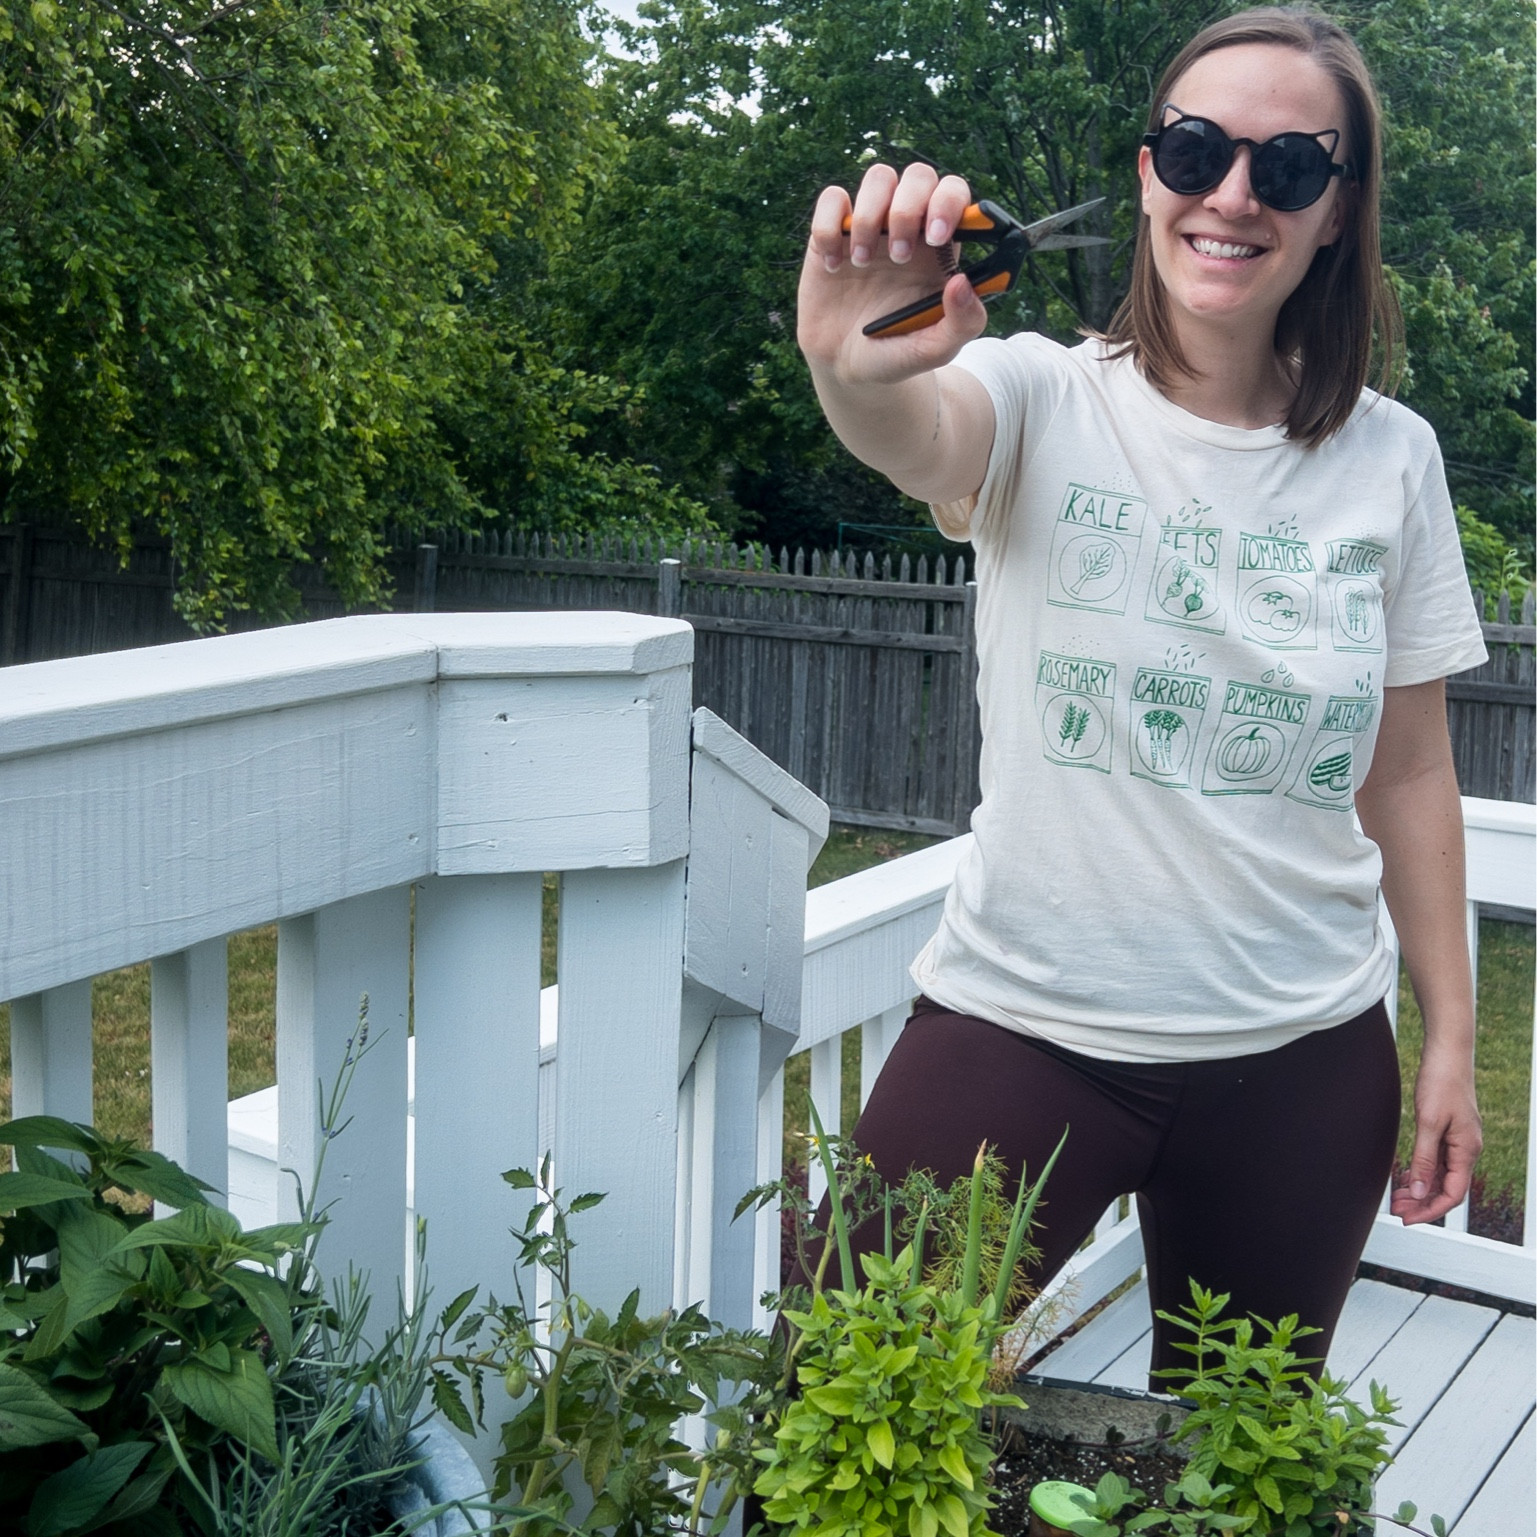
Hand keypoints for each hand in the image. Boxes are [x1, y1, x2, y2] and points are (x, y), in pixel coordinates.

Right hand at [798, 161, 988, 386]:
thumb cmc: (897, 352)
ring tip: (863, 264)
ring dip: (871, 217)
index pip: (955, 195)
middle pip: (919, 176)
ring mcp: (870, 226)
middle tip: (899, 258)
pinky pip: (832, 201)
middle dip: (909, 209)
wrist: (846, 367)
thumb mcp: (936, 350)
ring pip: (878, 178)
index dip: (949, 202)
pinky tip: (832, 267)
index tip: (937, 237)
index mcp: (939, 247)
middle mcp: (908, 227)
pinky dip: (829, 228)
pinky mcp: (833, 233)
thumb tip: (962, 282)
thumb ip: (963, 324)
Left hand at [1389, 1048, 1481, 1225]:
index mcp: (1467, 1150)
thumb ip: (1425, 1159)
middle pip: (1447, 1188)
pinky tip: (1407, 1176)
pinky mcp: (1449, 1132)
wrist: (1447, 1054)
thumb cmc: (1441, 1083)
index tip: (1409, 1218)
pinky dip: (1422, 1171)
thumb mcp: (1428, 1123)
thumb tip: (1421, 1191)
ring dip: (1421, 1189)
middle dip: (1423, 1203)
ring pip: (1441, 1176)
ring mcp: (1459, 1141)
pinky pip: (1438, 1161)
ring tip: (1398, 1197)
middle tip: (1398, 1210)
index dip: (1431, 1210)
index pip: (1453, 1194)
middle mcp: (1466, 1149)